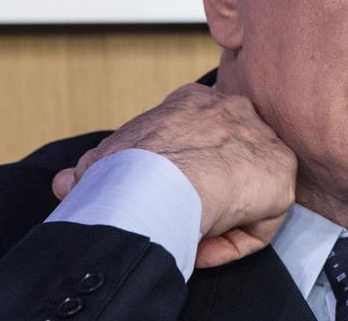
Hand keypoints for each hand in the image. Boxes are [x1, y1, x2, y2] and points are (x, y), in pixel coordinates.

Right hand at [51, 83, 296, 267]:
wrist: (157, 181)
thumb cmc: (128, 167)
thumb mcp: (103, 162)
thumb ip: (93, 170)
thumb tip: (66, 183)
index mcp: (194, 102)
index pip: (199, 137)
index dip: (180, 174)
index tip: (163, 199)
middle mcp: (233, 111)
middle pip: (228, 161)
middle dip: (207, 192)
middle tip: (182, 218)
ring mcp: (261, 139)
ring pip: (246, 190)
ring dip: (221, 218)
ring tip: (191, 236)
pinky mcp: (281, 172)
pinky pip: (263, 217)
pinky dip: (236, 239)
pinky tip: (207, 245)